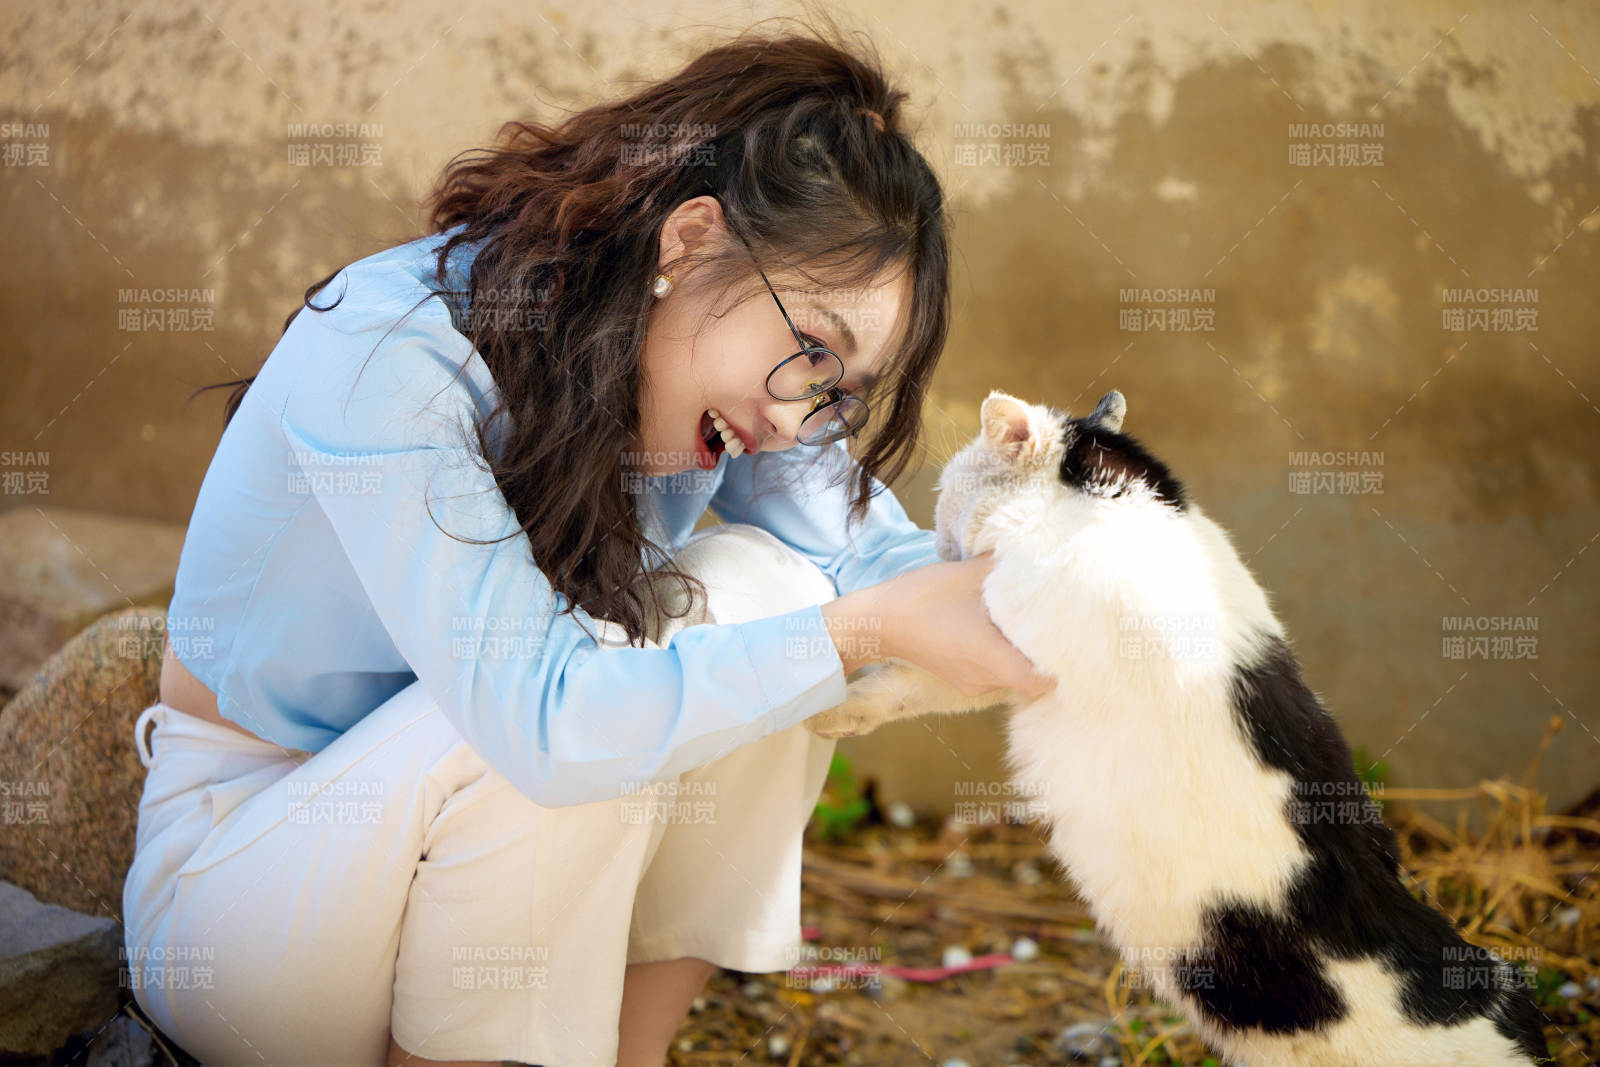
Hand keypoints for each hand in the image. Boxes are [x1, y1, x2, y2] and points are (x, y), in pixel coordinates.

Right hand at [870, 552, 1056, 701]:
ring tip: (1027, 623)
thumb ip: (1007, 565)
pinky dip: (1003, 656)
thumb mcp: (968, 573)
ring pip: (1013, 676)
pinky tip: (999, 630)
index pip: (1043, 681)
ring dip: (1022, 654)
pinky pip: (995, 673)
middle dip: (1045, 655)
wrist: (878, 621)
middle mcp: (985, 678)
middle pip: (1032, 680)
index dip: (1061, 665)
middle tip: (1058, 625)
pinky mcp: (962, 680)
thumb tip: (1039, 550)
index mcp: (990, 656)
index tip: (1070, 639)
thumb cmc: (923, 596)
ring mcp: (972, 683)